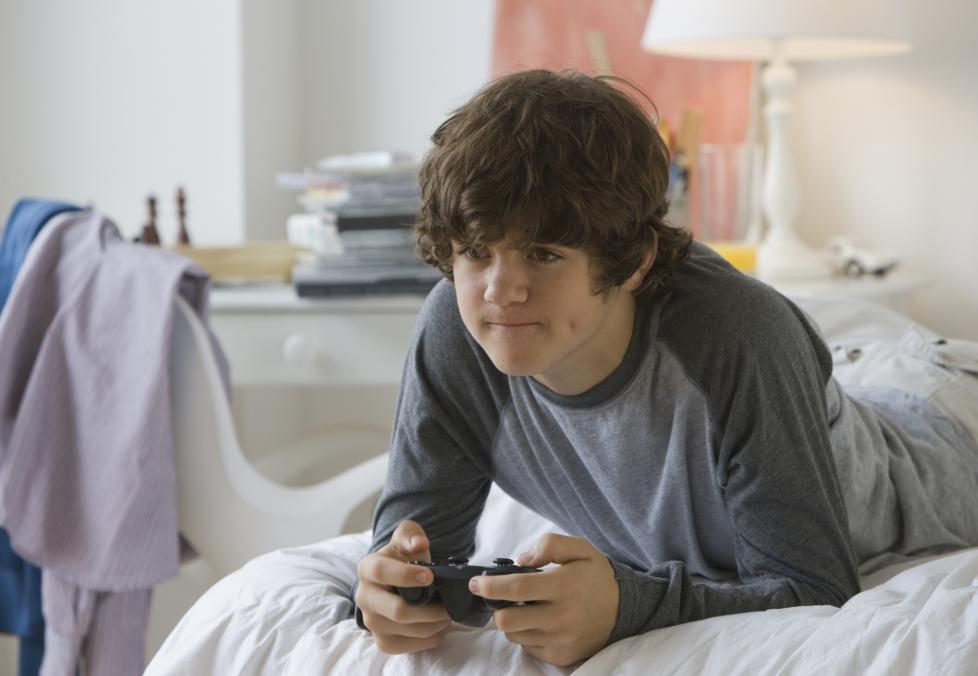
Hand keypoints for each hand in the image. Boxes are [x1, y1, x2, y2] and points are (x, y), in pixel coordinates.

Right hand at [355, 520, 451, 654]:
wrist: (394, 580)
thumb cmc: (402, 557)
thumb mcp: (405, 538)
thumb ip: (411, 535)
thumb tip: (418, 543)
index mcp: (367, 568)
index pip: (382, 572)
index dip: (406, 576)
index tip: (430, 577)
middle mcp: (364, 597)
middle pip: (397, 611)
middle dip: (429, 610)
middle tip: (448, 605)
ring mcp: (371, 622)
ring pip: (407, 630)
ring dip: (434, 624)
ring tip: (447, 614)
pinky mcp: (382, 641)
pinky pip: (409, 646)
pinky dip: (430, 638)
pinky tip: (439, 626)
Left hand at [469, 533, 619, 666]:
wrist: (626, 610)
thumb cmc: (597, 576)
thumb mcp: (580, 548)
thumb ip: (550, 545)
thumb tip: (522, 559)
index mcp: (564, 587)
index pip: (517, 589)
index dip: (491, 587)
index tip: (476, 583)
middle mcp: (561, 617)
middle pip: (507, 620)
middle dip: (496, 608)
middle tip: (501, 597)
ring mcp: (561, 640)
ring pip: (515, 635)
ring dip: (512, 621)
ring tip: (526, 608)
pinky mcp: (561, 656)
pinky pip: (529, 647)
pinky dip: (527, 634)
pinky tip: (539, 621)